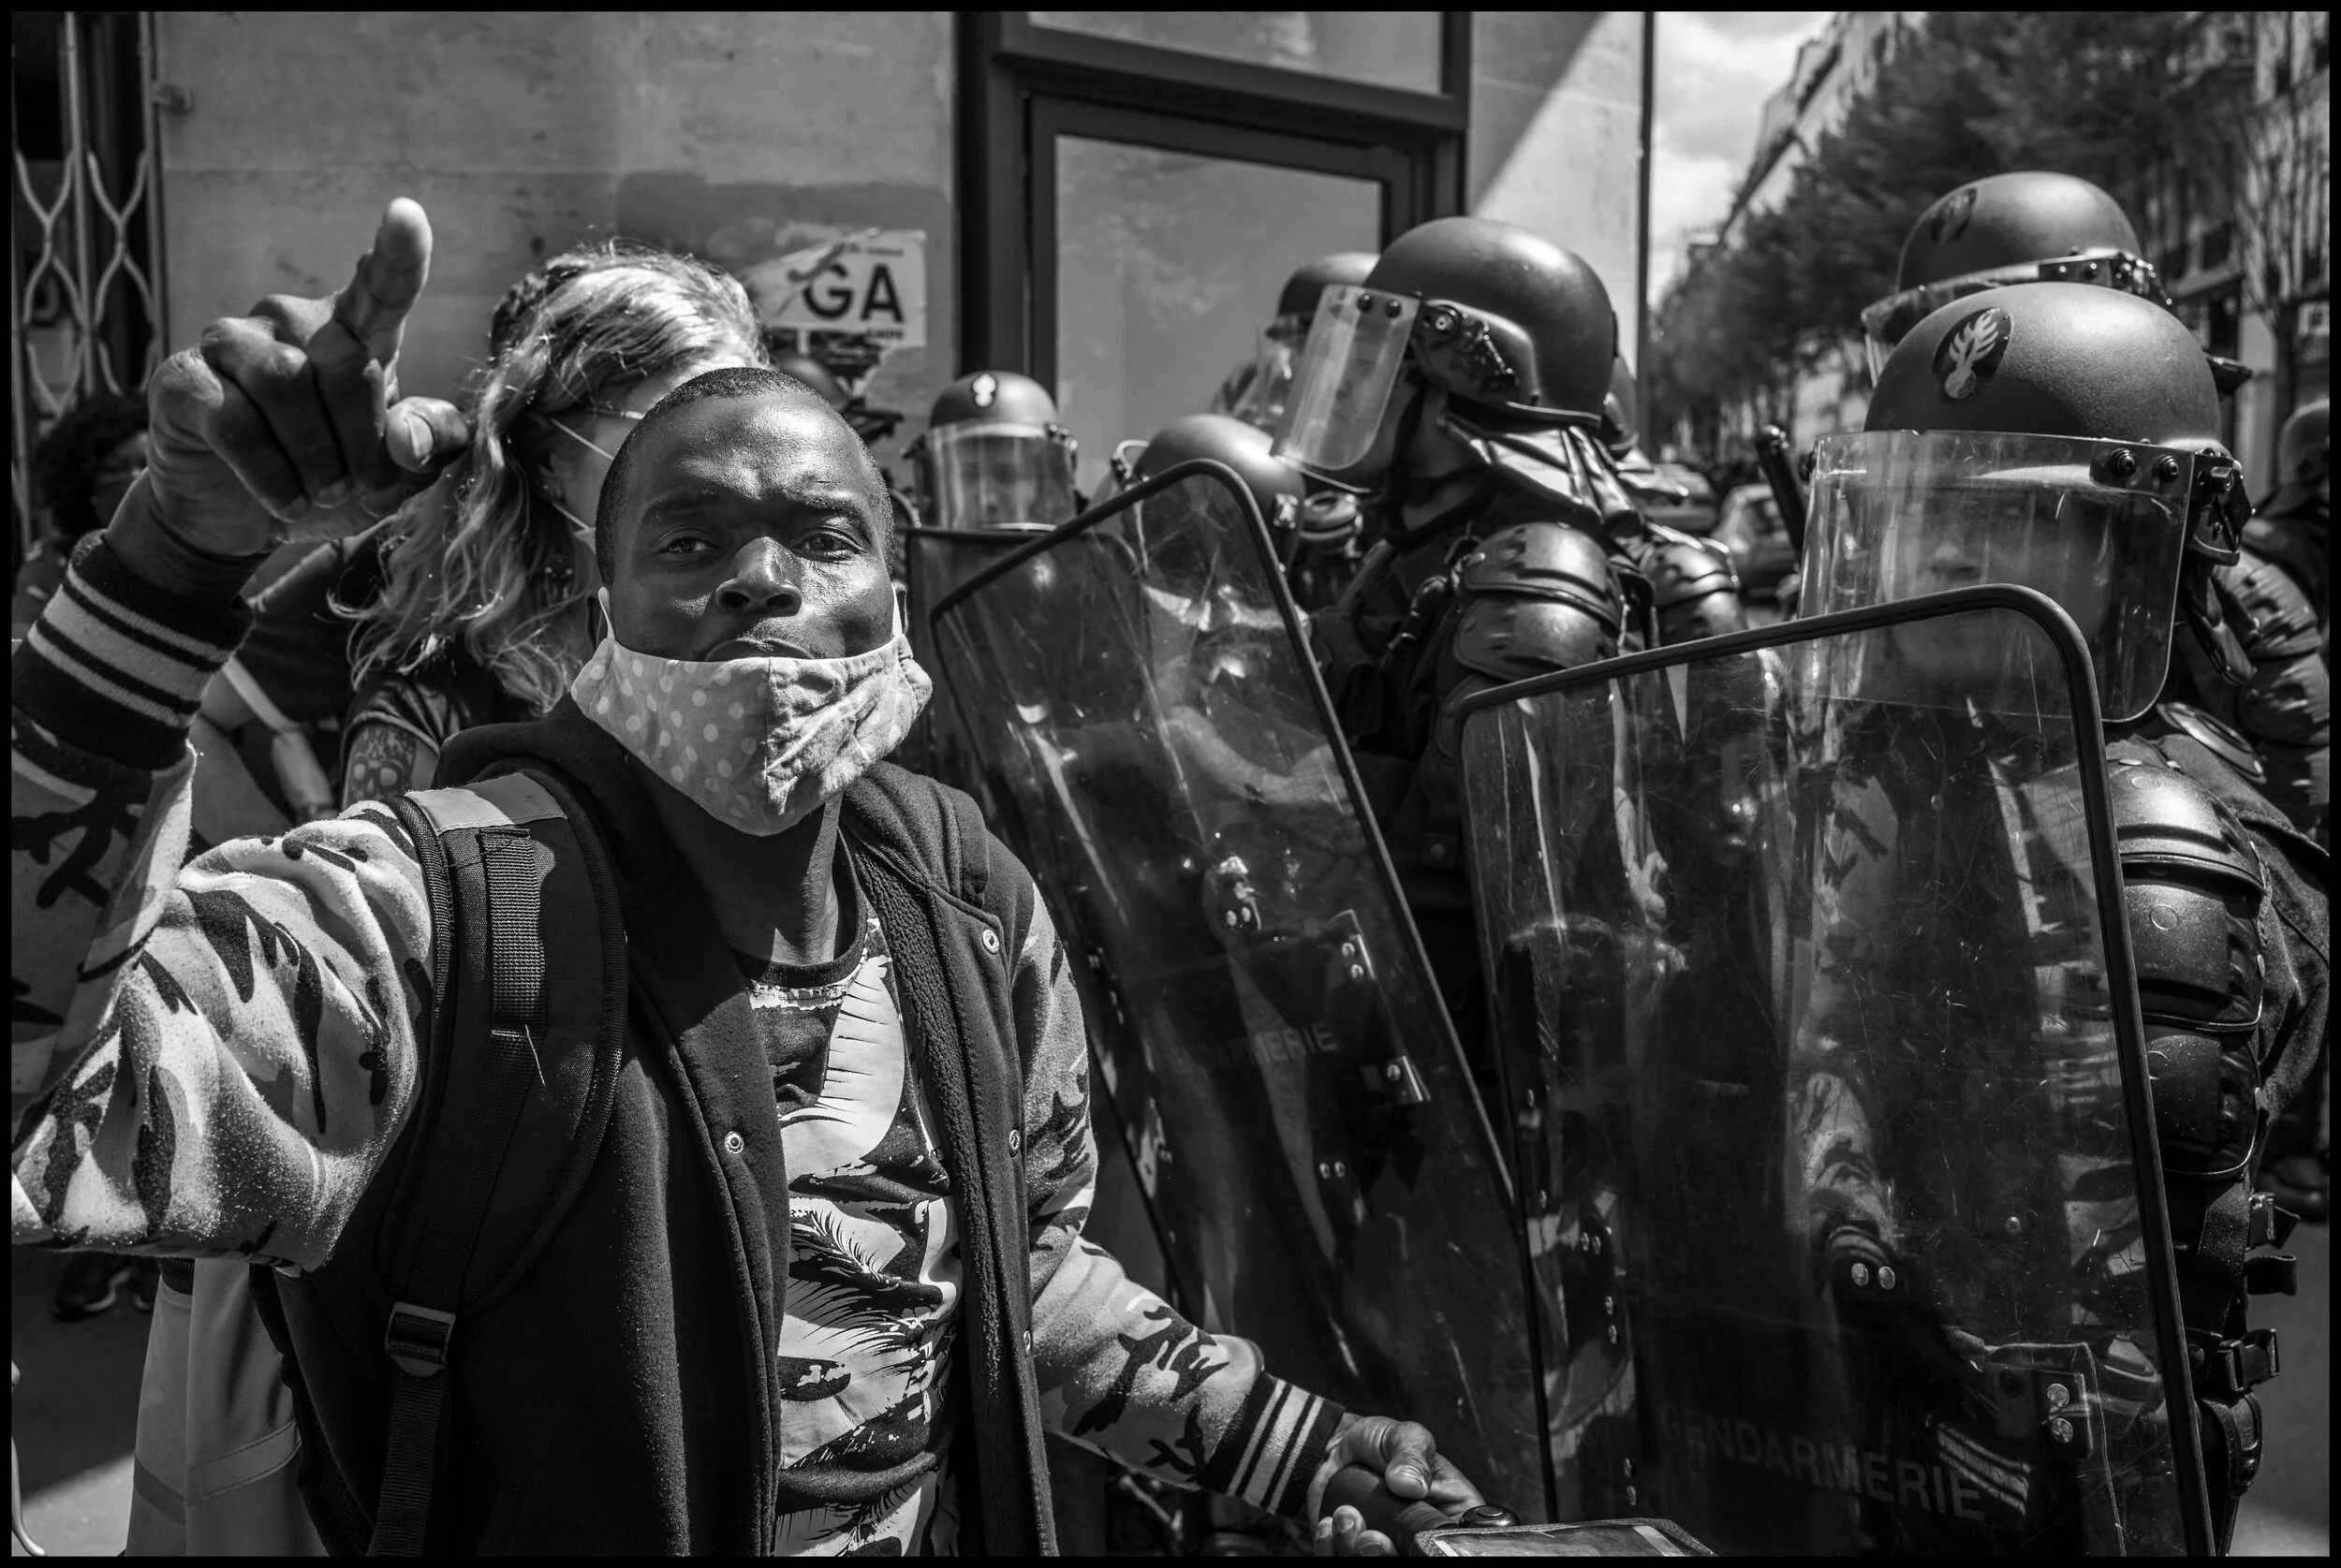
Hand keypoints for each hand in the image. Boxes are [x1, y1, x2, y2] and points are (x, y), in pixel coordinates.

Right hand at [141, 197, 468, 559]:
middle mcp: (290, 322)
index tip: (409, 213)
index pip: (381, 289)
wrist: (240, 521)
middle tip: (362, 490)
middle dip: (365, 443)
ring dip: (317, 460)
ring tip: (321, 496)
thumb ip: (427, 445)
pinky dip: (271, 476)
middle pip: (346, 364)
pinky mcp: (184, 379)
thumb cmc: (328, 484)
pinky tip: (284, 503)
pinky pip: (236, 422)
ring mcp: (231, 342)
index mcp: (353, 334)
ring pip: (287, 386)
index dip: (399, 255)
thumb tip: (407, 438)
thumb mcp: (394, 474)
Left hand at [1313, 1415, 1484, 1556]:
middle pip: (1410, 1561)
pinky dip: (1331, 1548)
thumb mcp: (1405, 1436)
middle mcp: (1418, 1539)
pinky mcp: (1353, 1550)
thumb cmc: (1382, 1442)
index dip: (1432, 1548)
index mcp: (1448, 1516)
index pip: (1453, 1546)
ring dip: (1352, 1547)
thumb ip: (1412, 1456)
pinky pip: (1341, 1560)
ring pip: (1374, 1564)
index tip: (1409, 1538)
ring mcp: (1387, 1547)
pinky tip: (1329, 1523)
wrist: (1340, 1447)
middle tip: (1368, 1534)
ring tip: (1344, 1513)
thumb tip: (1413, 1485)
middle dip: (1385, 1554)